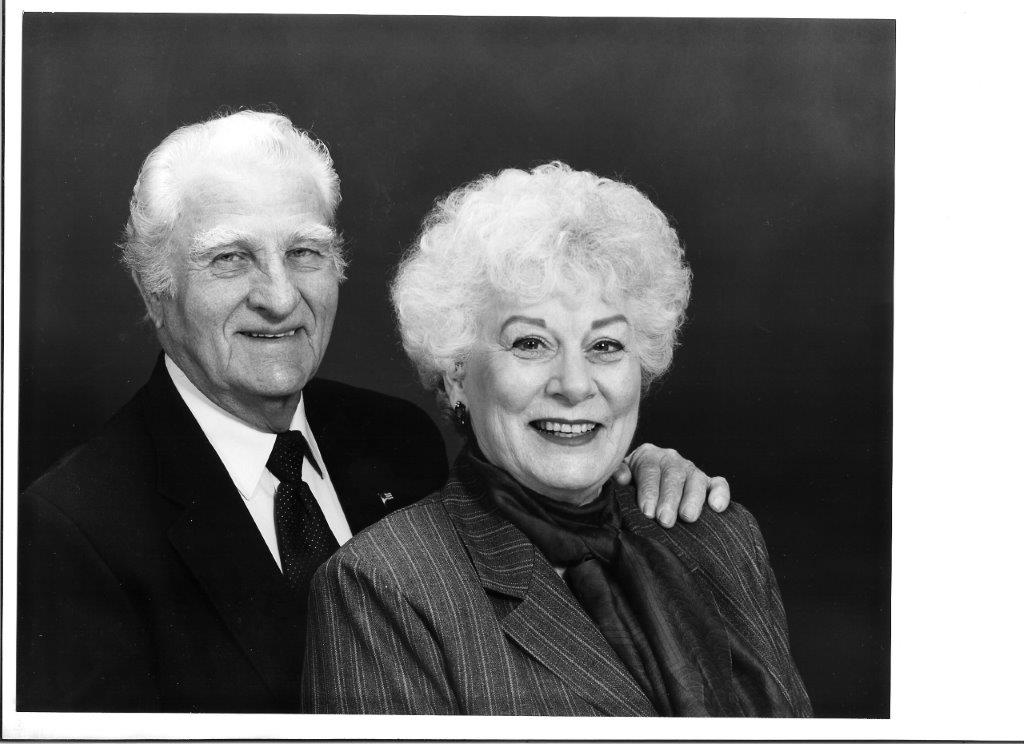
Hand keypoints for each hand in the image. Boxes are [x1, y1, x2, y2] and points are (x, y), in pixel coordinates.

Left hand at [613, 443, 730, 526]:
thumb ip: (619, 475)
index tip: (647, 511)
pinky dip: (720, 493)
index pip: (649, 470)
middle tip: (665, 520)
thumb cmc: (630, 487)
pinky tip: (717, 507)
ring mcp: (691, 470)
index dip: (649, 491)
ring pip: (695, 480)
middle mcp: (671, 460)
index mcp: (648, 456)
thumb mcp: (620, 479)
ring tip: (688, 517)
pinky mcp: (708, 483)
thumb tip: (622, 478)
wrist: (644, 487)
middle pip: (673, 476)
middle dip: (669, 499)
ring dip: (692, 499)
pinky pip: (718, 484)